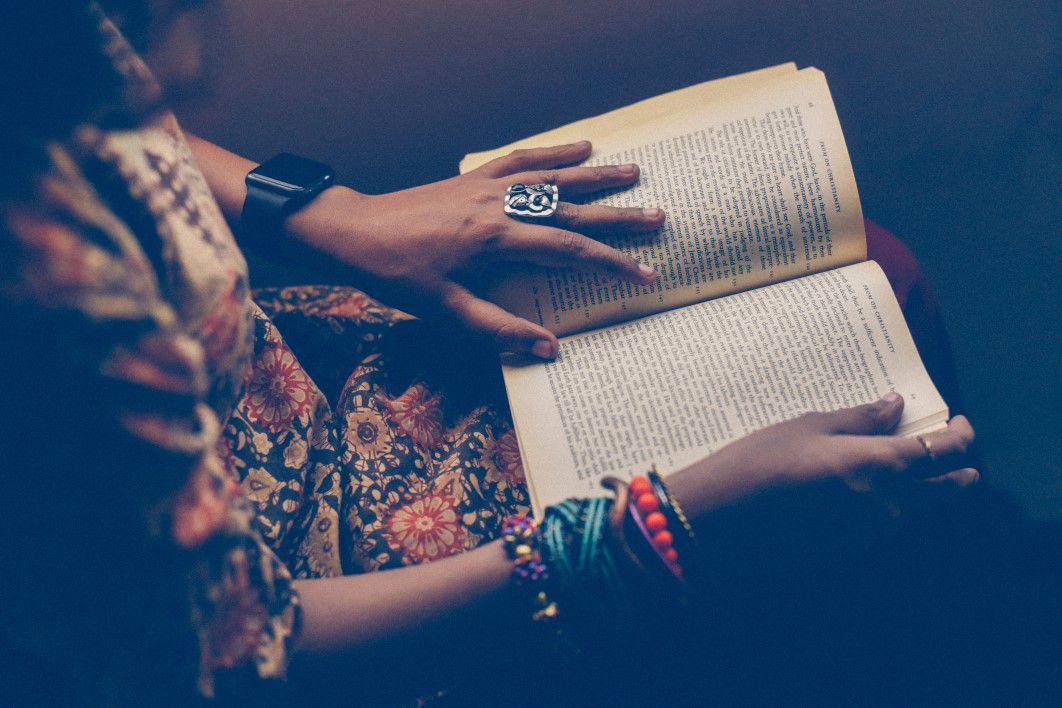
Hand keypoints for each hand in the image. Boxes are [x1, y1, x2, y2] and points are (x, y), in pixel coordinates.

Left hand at [287, 140, 663, 357]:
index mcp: (494, 239)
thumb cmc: (395, 275)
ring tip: (634, 171)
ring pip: (552, 177)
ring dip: (595, 174)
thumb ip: (499, 329)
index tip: (644, 274)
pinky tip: (578, 147)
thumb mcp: (445, 312)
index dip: (609, 264)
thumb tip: (549, 348)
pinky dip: (552, 153)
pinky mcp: (473, 179)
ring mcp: (485, 187)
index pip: (567, 250)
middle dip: (618, 215)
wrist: (352, 233)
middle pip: (570, 207)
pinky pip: (520, 160)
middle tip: (659, 216)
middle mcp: (497, 205)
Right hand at [668, 393, 977, 518]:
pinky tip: (862, 491)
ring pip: (917, 510)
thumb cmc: (762, 461)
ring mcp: (871, 533)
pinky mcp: (849, 549)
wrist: (723, 518)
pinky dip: (889, 506)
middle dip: (959, 470)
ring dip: (922, 489)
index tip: (958, 422)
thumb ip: (860, 418)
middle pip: (949, 491)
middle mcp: (889, 505)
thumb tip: (894, 405)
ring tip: (903, 466)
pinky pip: (885, 525)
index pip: (947, 452)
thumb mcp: (810, 427)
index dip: (961, 435)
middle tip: (954, 452)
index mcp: (884, 466)